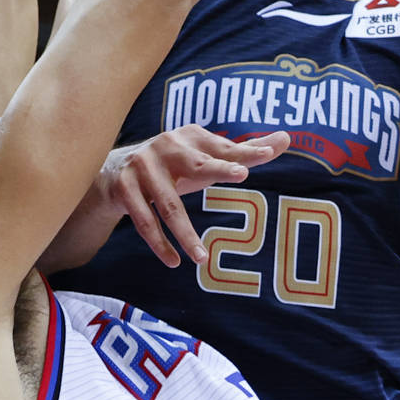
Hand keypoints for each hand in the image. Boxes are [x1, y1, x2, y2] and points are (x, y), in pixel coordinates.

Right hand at [100, 128, 291, 265]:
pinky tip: (174, 262)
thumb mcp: (205, 157)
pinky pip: (144, 222)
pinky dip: (159, 244)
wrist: (114, 169)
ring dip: (185, 234)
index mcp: (191, 138)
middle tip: (241, 174)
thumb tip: (286, 138)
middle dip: (218, 169)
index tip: (263, 156)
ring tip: (202, 259)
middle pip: (197, 165)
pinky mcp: (125, 189)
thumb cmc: (173, 165)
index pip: (224, 149)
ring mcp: (143, 168)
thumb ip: (244, 151)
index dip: (245, 152)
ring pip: (168, 206)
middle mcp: (167, 148)